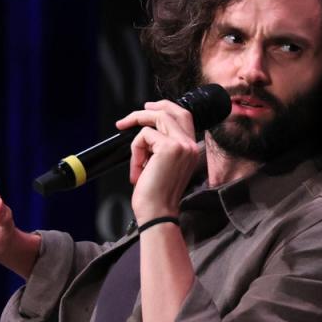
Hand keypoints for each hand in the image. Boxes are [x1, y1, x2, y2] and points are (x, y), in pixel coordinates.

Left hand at [116, 100, 199, 221]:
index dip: (165, 109)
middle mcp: (191, 145)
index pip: (184, 117)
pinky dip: (135, 152)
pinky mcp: (169, 147)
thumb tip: (146, 131)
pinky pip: (144, 135)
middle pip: (173, 111)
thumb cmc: (156, 195)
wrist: (157, 213)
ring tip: (135, 157)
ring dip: (137, 133)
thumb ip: (161, 146)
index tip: (147, 110)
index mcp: (192, 150)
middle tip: (129, 119)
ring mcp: (182, 145)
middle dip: (150, 109)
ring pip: (157, 118)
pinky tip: (138, 170)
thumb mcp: (161, 165)